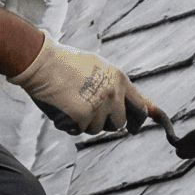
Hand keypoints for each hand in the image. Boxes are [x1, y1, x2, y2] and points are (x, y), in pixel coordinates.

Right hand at [9, 34, 160, 135]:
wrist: (42, 63)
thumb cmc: (68, 64)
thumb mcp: (100, 69)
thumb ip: (122, 89)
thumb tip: (151, 108)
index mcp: (120, 80)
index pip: (140, 108)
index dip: (139, 120)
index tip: (135, 128)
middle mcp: (113, 95)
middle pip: (118, 124)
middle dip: (106, 122)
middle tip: (88, 110)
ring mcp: (98, 108)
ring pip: (96, 129)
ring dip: (84, 122)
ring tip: (70, 101)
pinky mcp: (81, 119)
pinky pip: (78, 131)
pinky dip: (69, 124)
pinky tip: (61, 107)